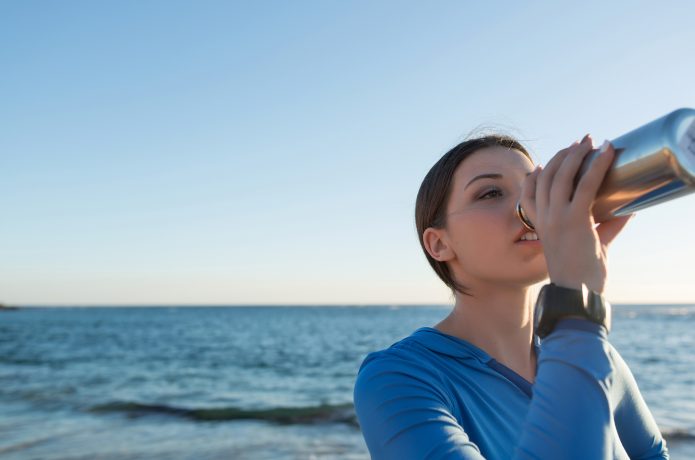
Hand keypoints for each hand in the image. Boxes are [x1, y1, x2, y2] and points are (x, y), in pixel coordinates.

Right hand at [519, 134, 633, 293]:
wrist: (577, 293)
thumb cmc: (582, 276)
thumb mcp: (592, 245)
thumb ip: (606, 226)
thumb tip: (629, 208)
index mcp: (541, 227)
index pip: (528, 195)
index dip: (534, 176)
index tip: (543, 164)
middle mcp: (546, 219)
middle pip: (546, 177)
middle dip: (562, 156)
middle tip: (579, 143)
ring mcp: (558, 218)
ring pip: (563, 176)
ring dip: (577, 155)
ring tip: (589, 142)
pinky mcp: (576, 219)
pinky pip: (586, 185)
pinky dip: (597, 165)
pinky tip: (606, 152)